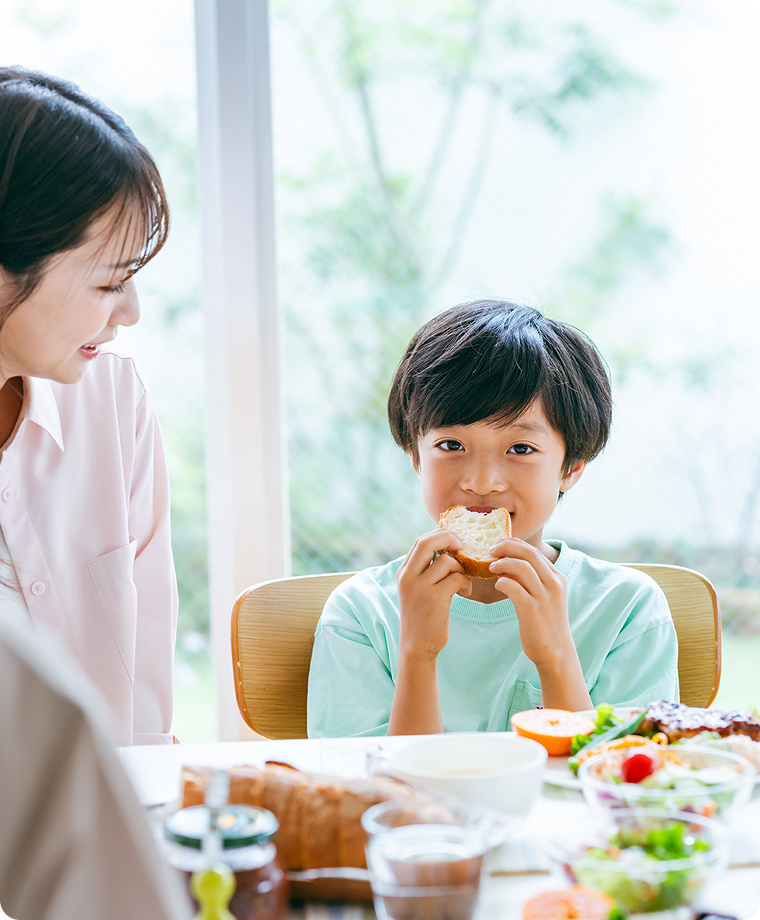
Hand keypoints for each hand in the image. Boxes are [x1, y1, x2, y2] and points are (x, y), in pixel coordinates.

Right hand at [396, 529, 471, 662]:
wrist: (417, 645)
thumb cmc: (422, 615)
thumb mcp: (416, 589)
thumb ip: (425, 569)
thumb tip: (447, 547)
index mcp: (403, 572)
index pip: (420, 541)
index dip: (439, 535)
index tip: (454, 540)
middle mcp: (408, 577)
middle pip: (427, 542)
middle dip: (448, 538)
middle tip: (462, 545)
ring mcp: (420, 587)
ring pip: (447, 562)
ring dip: (461, 569)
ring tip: (463, 582)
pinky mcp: (434, 598)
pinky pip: (456, 578)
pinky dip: (466, 583)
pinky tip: (465, 592)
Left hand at [487, 538, 571, 667]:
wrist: (556, 651)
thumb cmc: (544, 622)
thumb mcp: (541, 596)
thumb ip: (528, 579)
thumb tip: (505, 564)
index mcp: (557, 577)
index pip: (534, 550)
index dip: (514, 543)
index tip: (498, 544)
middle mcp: (554, 583)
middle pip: (529, 553)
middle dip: (507, 547)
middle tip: (490, 550)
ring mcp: (545, 596)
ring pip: (522, 567)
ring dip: (503, 563)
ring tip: (491, 567)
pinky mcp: (534, 610)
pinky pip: (515, 588)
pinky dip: (503, 582)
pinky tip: (497, 585)